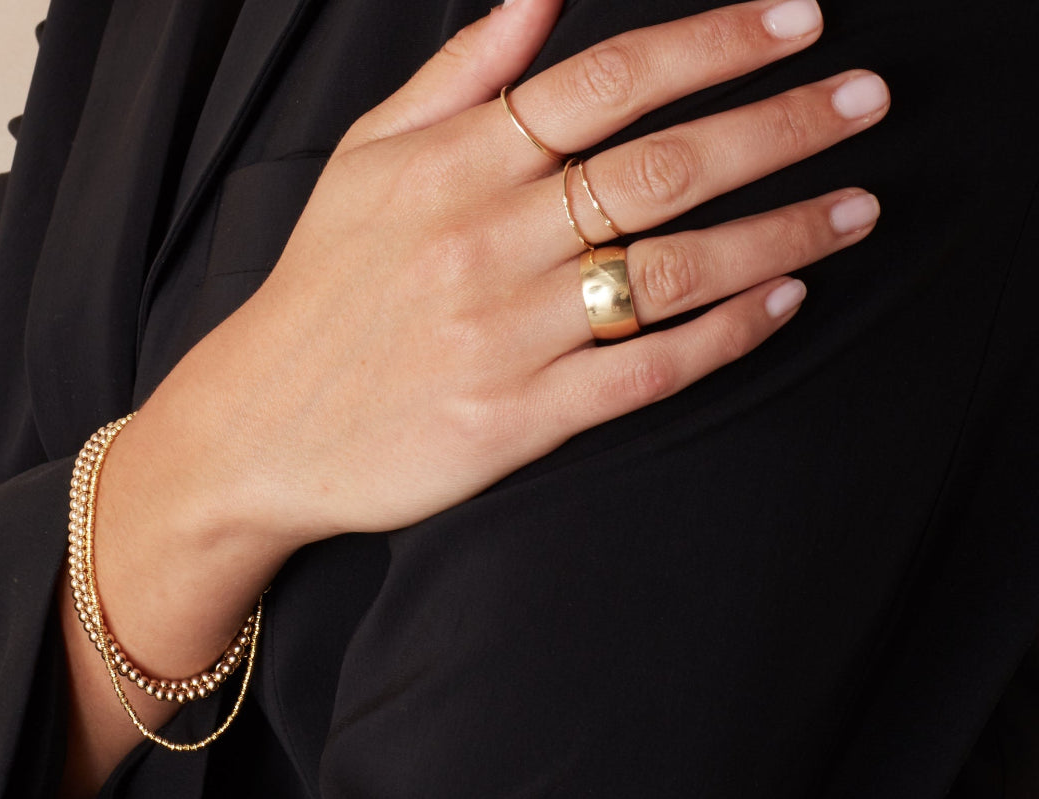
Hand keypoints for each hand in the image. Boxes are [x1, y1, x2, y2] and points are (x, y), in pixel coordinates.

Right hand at [71, 0, 887, 798]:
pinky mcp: (518, 420)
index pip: (608, 80)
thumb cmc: (321, 292)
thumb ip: (459, 75)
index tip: (800, 21)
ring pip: (671, 269)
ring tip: (854, 206)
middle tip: (868, 102)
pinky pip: (646, 367)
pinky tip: (782, 300)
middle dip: (781, 126)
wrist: (261, 427)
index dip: (717, 41)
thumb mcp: (366, 162)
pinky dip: (724, 332)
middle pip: (663, 166)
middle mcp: (486, 241)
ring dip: (779, 232)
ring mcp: (506, 336)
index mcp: (453, 164)